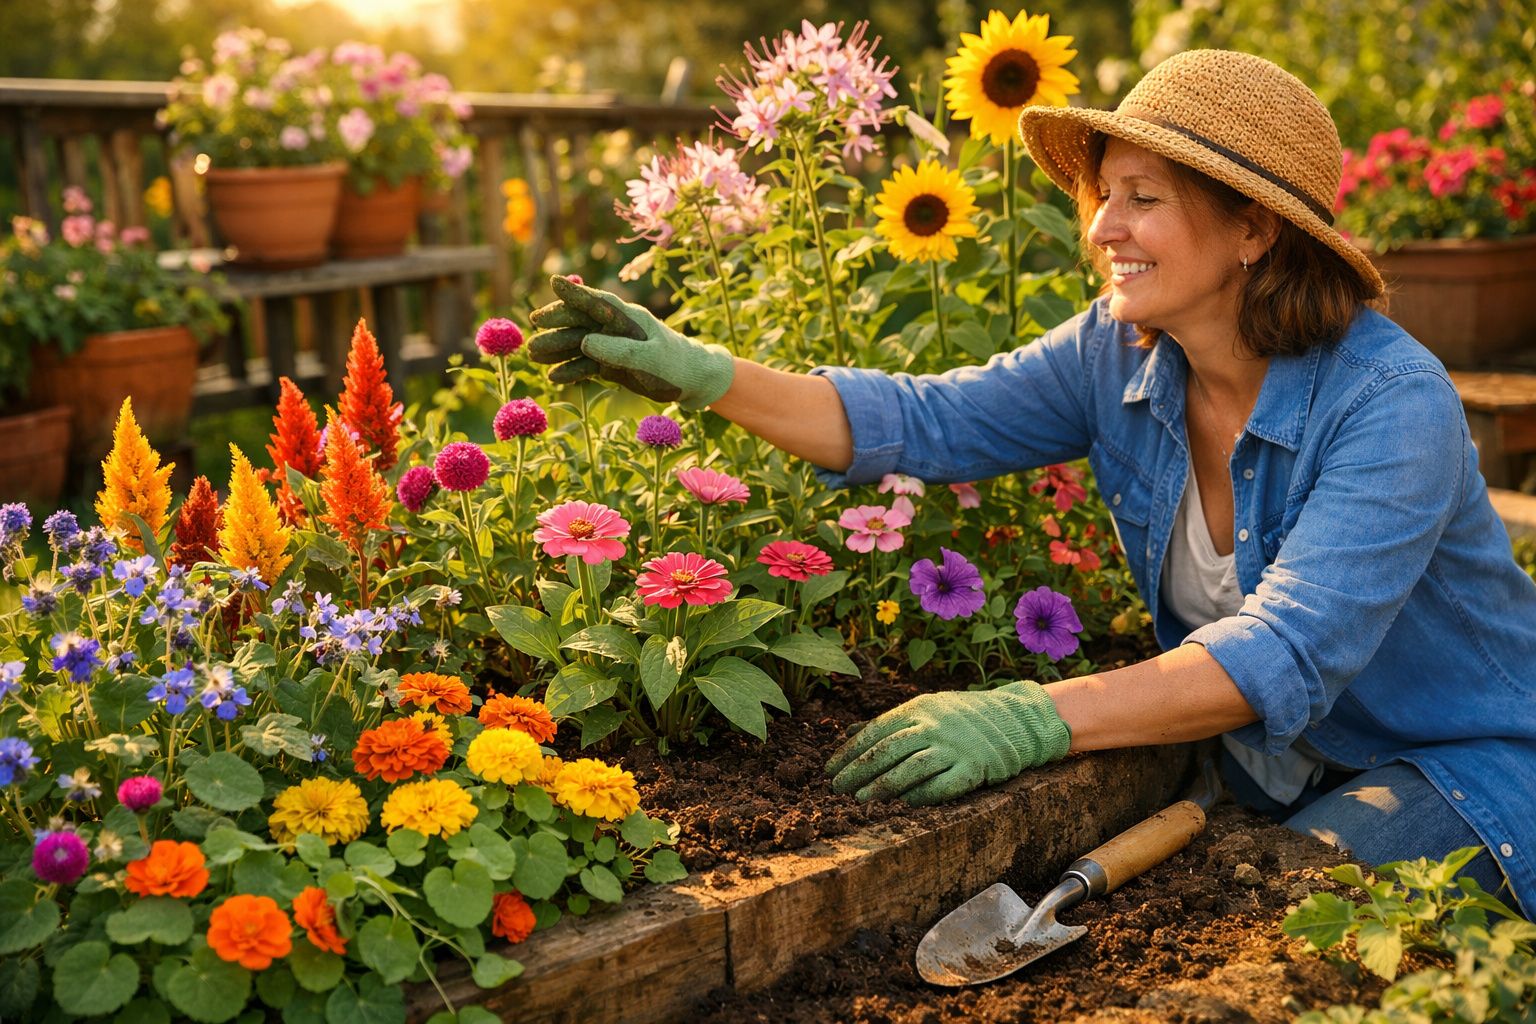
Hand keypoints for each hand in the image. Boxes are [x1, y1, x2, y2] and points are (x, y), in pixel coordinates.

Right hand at [527, 275, 734, 409]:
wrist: (693, 382)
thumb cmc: (675, 366)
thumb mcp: (650, 359)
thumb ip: (619, 350)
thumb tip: (584, 342)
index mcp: (629, 318)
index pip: (598, 301)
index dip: (576, 291)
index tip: (554, 281)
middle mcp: (617, 328)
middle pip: (582, 320)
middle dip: (557, 321)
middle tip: (533, 323)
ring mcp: (613, 346)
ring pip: (579, 344)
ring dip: (558, 348)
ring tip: (533, 354)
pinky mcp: (612, 365)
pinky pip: (587, 365)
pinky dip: (572, 371)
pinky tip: (554, 378)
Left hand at [825, 681, 1070, 805]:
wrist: (1016, 719)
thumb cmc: (962, 716)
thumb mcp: (926, 708)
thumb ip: (890, 722)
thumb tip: (848, 732)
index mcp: (919, 707)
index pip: (876, 730)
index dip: (850, 751)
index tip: (830, 769)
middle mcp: (934, 725)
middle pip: (888, 750)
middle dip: (859, 771)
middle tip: (838, 789)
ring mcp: (955, 746)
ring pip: (910, 768)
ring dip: (883, 786)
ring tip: (862, 800)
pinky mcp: (975, 768)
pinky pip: (942, 785)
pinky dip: (921, 796)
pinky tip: (903, 806)